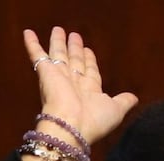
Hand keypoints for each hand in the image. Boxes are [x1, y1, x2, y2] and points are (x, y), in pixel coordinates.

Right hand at [23, 27, 137, 146]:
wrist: (71, 126)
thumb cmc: (93, 121)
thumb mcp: (116, 110)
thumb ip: (124, 101)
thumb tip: (135, 98)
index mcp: (89, 92)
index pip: (89, 72)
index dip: (89, 61)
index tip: (88, 50)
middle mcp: (73, 84)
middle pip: (74, 61)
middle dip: (75, 49)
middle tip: (74, 36)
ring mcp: (59, 78)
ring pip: (58, 55)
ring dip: (58, 43)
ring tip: (58, 30)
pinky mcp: (45, 73)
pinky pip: (37, 55)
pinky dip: (32, 44)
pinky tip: (28, 32)